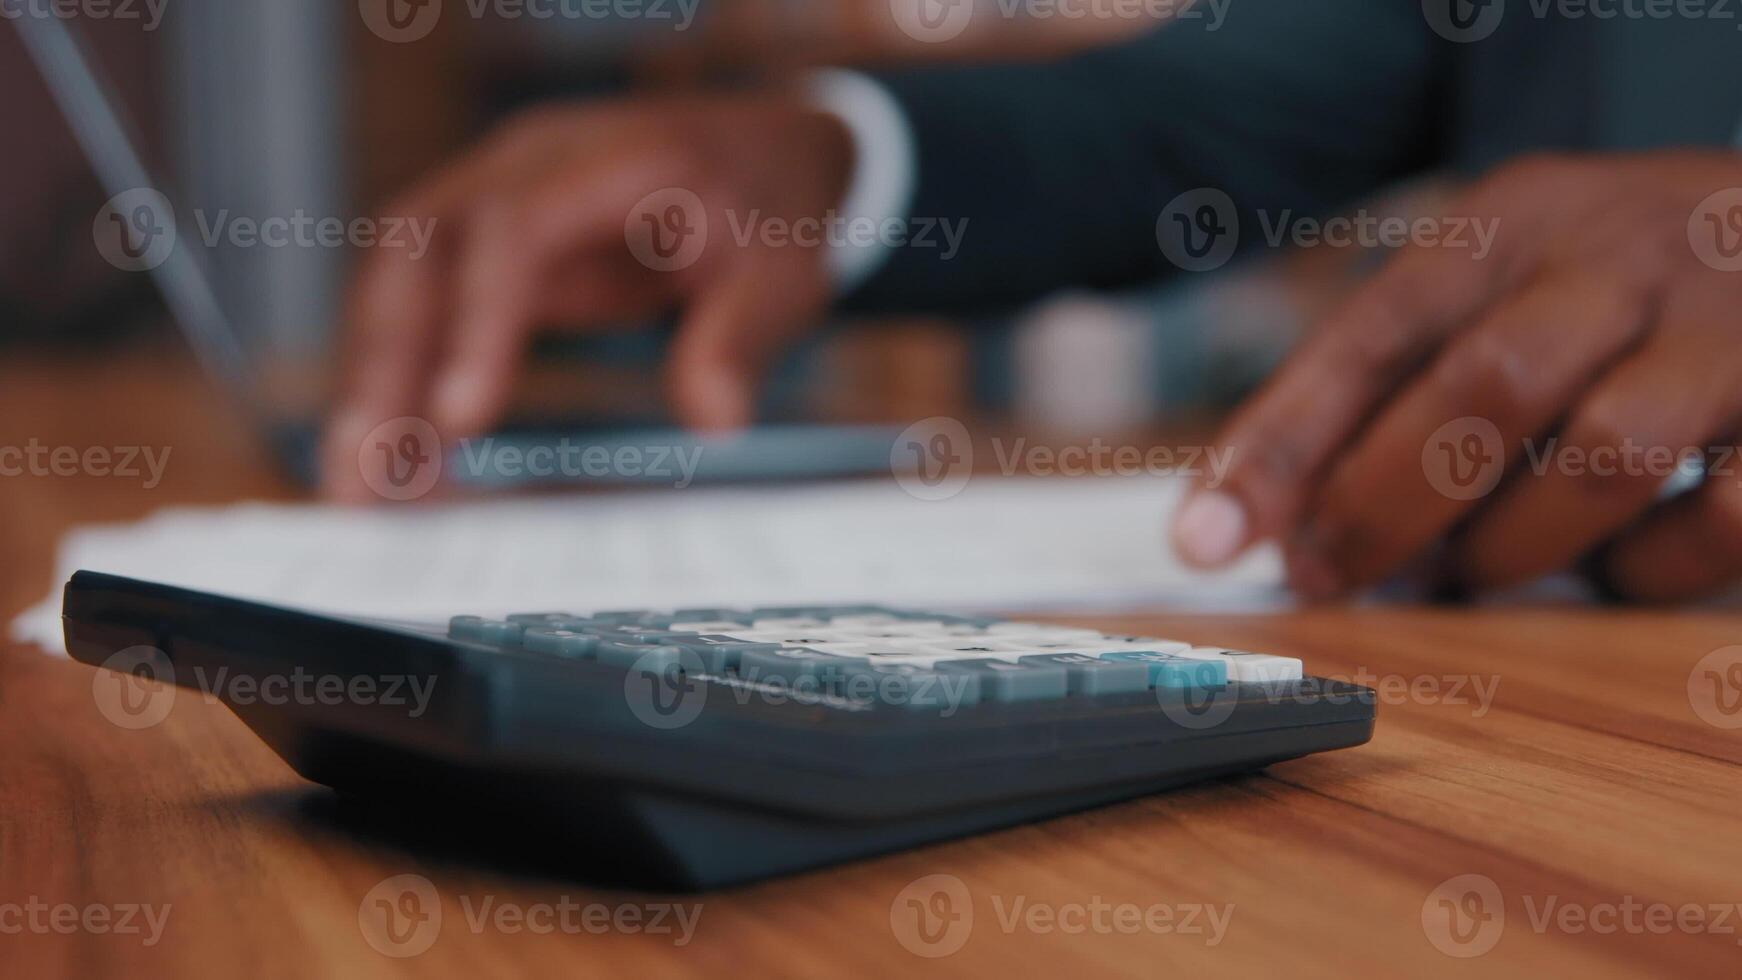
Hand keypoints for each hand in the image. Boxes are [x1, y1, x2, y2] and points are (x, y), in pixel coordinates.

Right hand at [321, 95, 853, 501]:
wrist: (762, 155)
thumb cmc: (769, 212)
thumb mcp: (781, 277)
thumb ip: (738, 341)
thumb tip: (713, 423)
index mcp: (605, 162)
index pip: (511, 230)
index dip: (476, 321)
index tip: (459, 420)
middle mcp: (527, 165)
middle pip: (419, 251)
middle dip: (383, 366)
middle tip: (360, 478)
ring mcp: (495, 196)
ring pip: (398, 278)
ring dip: (371, 379)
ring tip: (355, 488)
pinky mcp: (485, 244)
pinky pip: (422, 303)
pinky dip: (400, 377)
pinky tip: (395, 458)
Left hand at [1172, 151, 1741, 601]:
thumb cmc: (1605, 279)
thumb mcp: (1491, 280)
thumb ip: (1379, 382)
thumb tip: (1240, 519)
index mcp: (1516, 221)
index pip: (1375, 330)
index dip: (1283, 443)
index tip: (1208, 539)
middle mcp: (1620, 259)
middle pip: (1484, 388)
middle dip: (1384, 504)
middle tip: (1326, 575)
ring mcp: (1724, 331)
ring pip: (1602, 457)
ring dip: (1509, 546)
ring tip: (1467, 572)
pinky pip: (1721, 516)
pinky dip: (1643, 570)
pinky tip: (1606, 570)